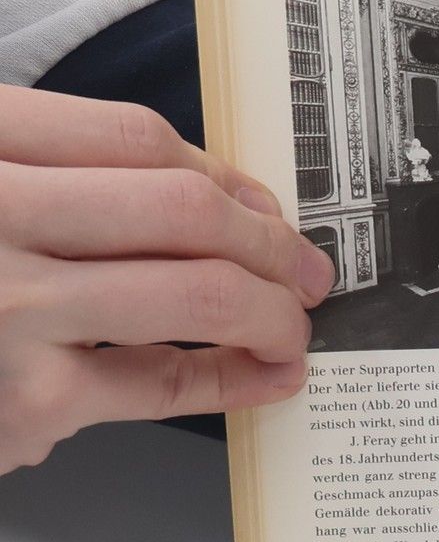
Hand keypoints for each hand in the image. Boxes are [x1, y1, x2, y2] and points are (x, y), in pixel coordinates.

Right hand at [0, 85, 330, 472]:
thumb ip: (55, 176)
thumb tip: (207, 200)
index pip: (138, 140)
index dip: (225, 173)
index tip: (262, 203)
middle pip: (187, 212)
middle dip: (273, 242)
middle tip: (306, 268)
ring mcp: (11, 309)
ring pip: (198, 292)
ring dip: (274, 310)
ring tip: (293, 323)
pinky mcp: (24, 401)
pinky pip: (161, 383)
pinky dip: (236, 381)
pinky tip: (266, 376)